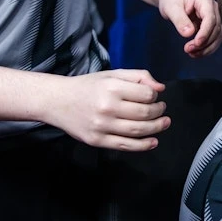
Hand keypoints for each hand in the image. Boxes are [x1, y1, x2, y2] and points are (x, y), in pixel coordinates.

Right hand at [47, 69, 168, 151]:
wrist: (57, 101)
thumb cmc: (88, 86)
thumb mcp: (112, 74)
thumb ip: (138, 77)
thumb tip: (160, 88)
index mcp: (112, 88)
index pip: (146, 95)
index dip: (155, 96)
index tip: (154, 97)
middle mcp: (107, 107)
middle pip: (144, 113)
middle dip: (159, 112)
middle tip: (162, 110)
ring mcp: (102, 126)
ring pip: (137, 130)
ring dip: (156, 128)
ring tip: (164, 123)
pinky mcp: (97, 140)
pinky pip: (125, 146)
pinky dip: (143, 145)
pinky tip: (153, 141)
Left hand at [158, 0, 221, 56]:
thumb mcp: (171, 8)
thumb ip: (180, 20)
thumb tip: (189, 34)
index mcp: (205, 0)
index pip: (210, 18)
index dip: (205, 33)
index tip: (196, 43)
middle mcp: (213, 9)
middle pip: (216, 29)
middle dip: (204, 42)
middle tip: (188, 50)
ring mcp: (213, 17)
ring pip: (217, 36)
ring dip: (207, 48)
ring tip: (191, 53)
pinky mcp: (210, 26)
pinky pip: (212, 39)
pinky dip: (206, 48)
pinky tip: (195, 52)